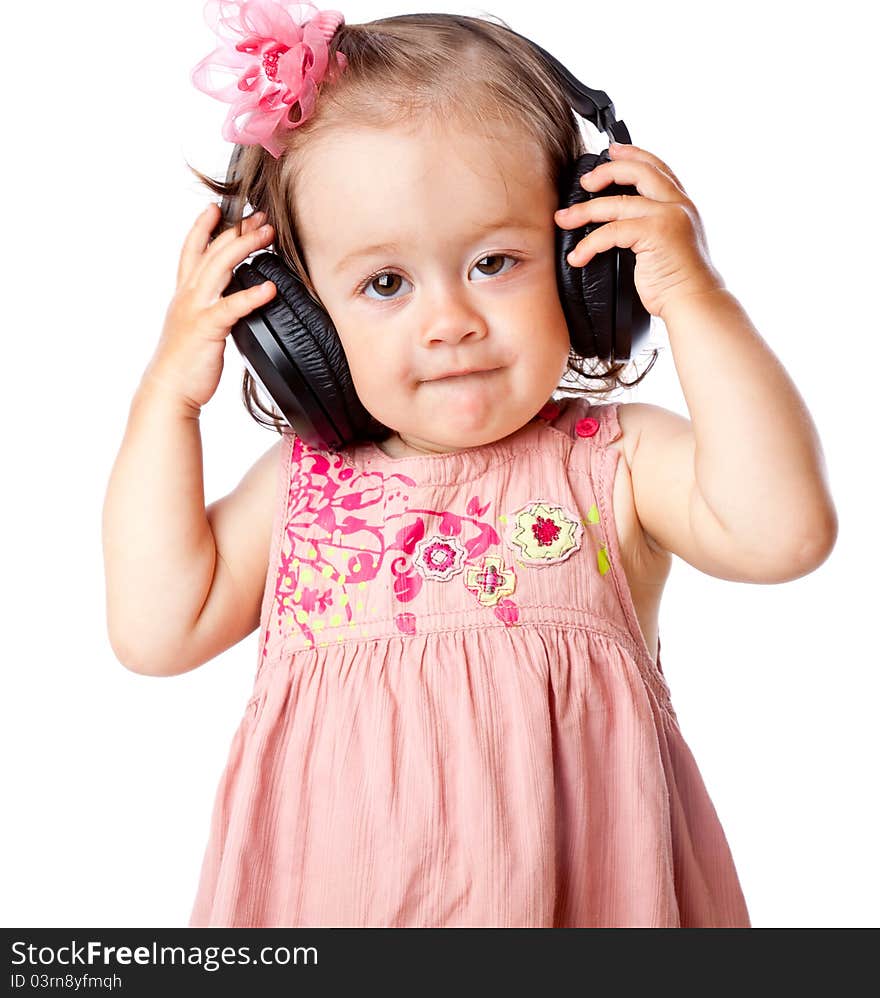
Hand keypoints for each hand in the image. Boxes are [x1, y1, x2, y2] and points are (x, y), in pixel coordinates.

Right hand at [144, 203, 276, 413]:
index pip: (192, 250)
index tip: (219, 208)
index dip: (204, 227)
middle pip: (211, 251)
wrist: (169, 390)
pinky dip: (251, 295)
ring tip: (268, 235)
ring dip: (245, 247)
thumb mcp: (195, 327)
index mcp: (185, 294)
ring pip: (219, 268)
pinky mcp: (206, 328)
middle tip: (260, 216)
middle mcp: (187, 296)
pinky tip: (270, 289)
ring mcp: (195, 309)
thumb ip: (210, 308)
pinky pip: (231, 307)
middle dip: (236, 230)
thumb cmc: (186, 363)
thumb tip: (230, 299)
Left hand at [554, 142, 724, 321]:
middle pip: (639, 171)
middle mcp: (678, 205)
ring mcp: (668, 217)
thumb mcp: (668, 244)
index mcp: (682, 205)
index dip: (633, 153)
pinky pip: (612, 231)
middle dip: (607, 171)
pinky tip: (578, 256)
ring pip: (618, 202)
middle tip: (585, 182)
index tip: (611, 150)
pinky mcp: (656, 234)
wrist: (695, 302)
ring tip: (565, 218)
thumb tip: (621, 222)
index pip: (657, 167)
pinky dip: (589, 243)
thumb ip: (652, 225)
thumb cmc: (678, 282)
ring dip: (585, 210)